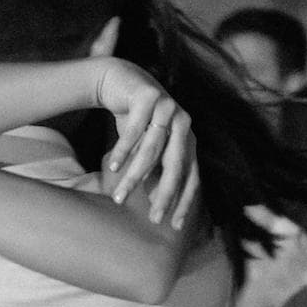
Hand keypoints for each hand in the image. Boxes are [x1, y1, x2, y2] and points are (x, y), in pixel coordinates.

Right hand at [95, 58, 200, 226]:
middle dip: (165, 195)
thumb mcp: (150, 147)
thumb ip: (158, 171)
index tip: (174, 225)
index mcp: (189, 139)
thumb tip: (160, 206)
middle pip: (176, 166)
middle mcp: (184, 124)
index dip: (185, 201)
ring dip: (134, 177)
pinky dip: (123, 150)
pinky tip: (114, 166)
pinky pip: (134, 131)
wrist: (121, 81)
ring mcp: (169, 107)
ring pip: (152, 151)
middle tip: (154, 218)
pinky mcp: (149, 96)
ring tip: (119, 197)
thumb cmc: (137, 121)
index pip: (192, 176)